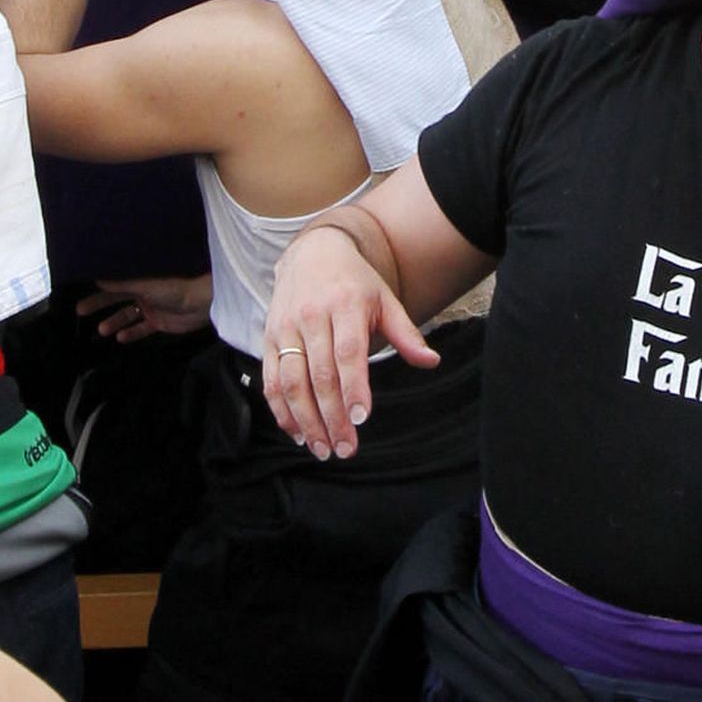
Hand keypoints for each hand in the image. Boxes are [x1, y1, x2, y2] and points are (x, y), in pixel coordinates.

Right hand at [77, 273, 211, 344]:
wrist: (203, 301)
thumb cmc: (175, 286)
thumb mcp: (145, 285)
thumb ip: (121, 284)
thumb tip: (97, 279)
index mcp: (140, 277)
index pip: (115, 279)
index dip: (100, 283)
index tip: (81, 286)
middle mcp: (144, 290)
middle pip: (117, 297)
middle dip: (100, 304)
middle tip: (80, 310)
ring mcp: (152, 306)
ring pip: (128, 315)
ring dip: (115, 322)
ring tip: (101, 330)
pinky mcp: (160, 322)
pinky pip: (142, 328)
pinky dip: (132, 333)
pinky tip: (121, 338)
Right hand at [263, 223, 437, 459]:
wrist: (312, 252)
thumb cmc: (355, 283)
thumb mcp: (384, 299)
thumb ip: (406, 334)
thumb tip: (432, 362)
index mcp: (345, 305)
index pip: (349, 352)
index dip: (354, 388)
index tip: (362, 419)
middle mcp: (312, 316)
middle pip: (320, 374)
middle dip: (332, 417)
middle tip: (345, 449)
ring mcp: (286, 327)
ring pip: (292, 381)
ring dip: (306, 421)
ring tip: (322, 448)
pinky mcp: (269, 338)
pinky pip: (272, 380)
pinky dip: (281, 411)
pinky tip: (297, 433)